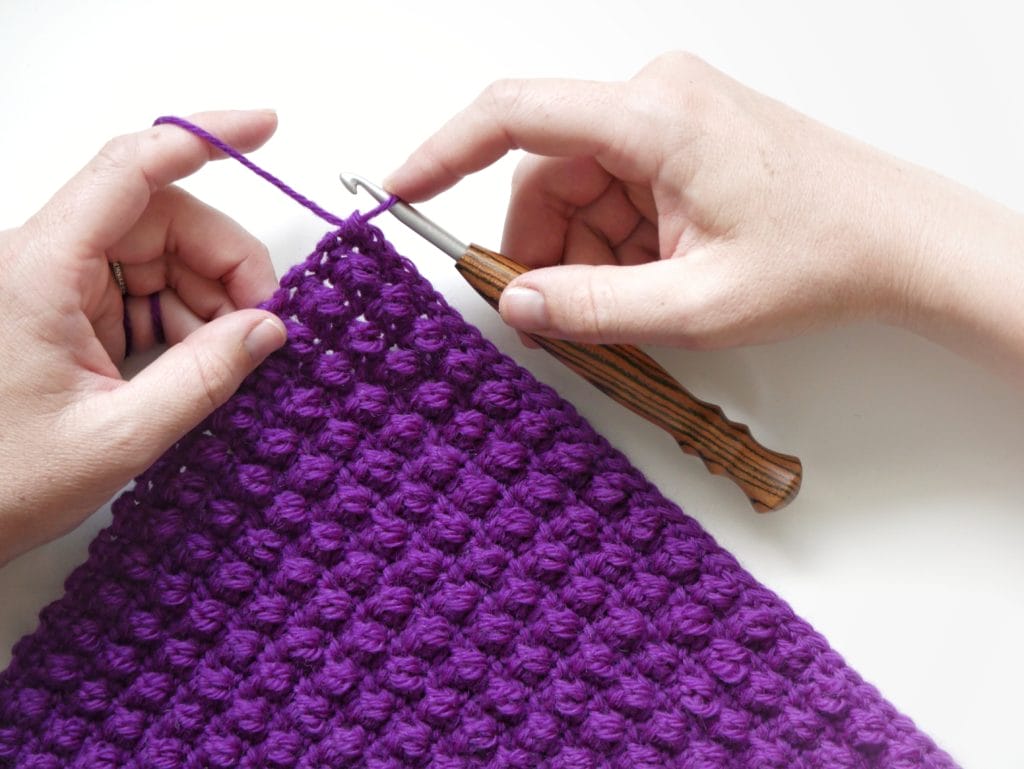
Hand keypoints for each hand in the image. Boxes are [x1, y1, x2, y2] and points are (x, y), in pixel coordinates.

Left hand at [0, 110, 286, 564]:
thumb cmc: (3, 481)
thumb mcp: (117, 438)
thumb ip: (202, 378)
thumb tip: (269, 330)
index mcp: (42, 270)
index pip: (131, 169)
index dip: (204, 137)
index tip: (266, 128)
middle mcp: (48, 260)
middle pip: (163, 217)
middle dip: (226, 262)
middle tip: (265, 322)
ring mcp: (60, 284)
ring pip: (163, 253)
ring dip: (211, 297)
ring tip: (229, 357)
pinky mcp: (71, 311)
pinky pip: (149, 289)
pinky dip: (188, 319)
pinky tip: (200, 361)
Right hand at [386, 53, 1023, 377]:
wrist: (899, 240)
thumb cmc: (822, 255)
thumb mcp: (696, 303)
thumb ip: (592, 308)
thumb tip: (514, 303)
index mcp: (653, 118)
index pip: (515, 114)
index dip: (443, 151)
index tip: (401, 190)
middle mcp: (654, 98)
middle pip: (546, 169)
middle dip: (537, 245)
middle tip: (550, 313)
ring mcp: (668, 114)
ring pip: (577, 185)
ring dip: (581, 250)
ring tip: (628, 304)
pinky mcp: (679, 137)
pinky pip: (612, 188)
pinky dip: (611, 241)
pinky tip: (645, 279)